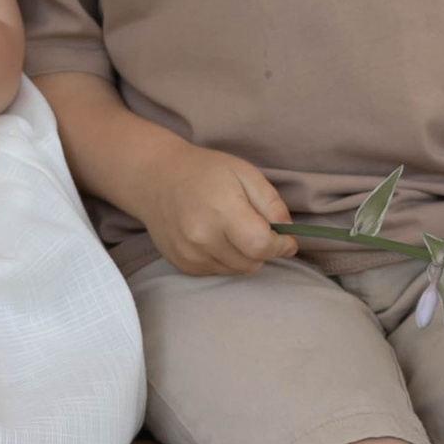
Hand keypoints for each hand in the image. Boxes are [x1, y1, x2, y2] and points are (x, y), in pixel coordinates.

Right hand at [128, 136, 296, 277]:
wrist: (156, 178)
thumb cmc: (204, 171)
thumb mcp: (245, 173)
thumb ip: (271, 203)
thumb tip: (288, 231)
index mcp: (222, 211)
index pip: (262, 246)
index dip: (281, 245)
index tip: (287, 239)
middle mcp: (202, 237)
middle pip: (252, 262)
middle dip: (263, 249)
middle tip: (257, 228)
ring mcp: (190, 253)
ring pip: (237, 270)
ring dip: (244, 256)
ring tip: (234, 230)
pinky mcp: (182, 264)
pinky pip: (217, 271)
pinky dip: (225, 259)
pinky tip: (216, 237)